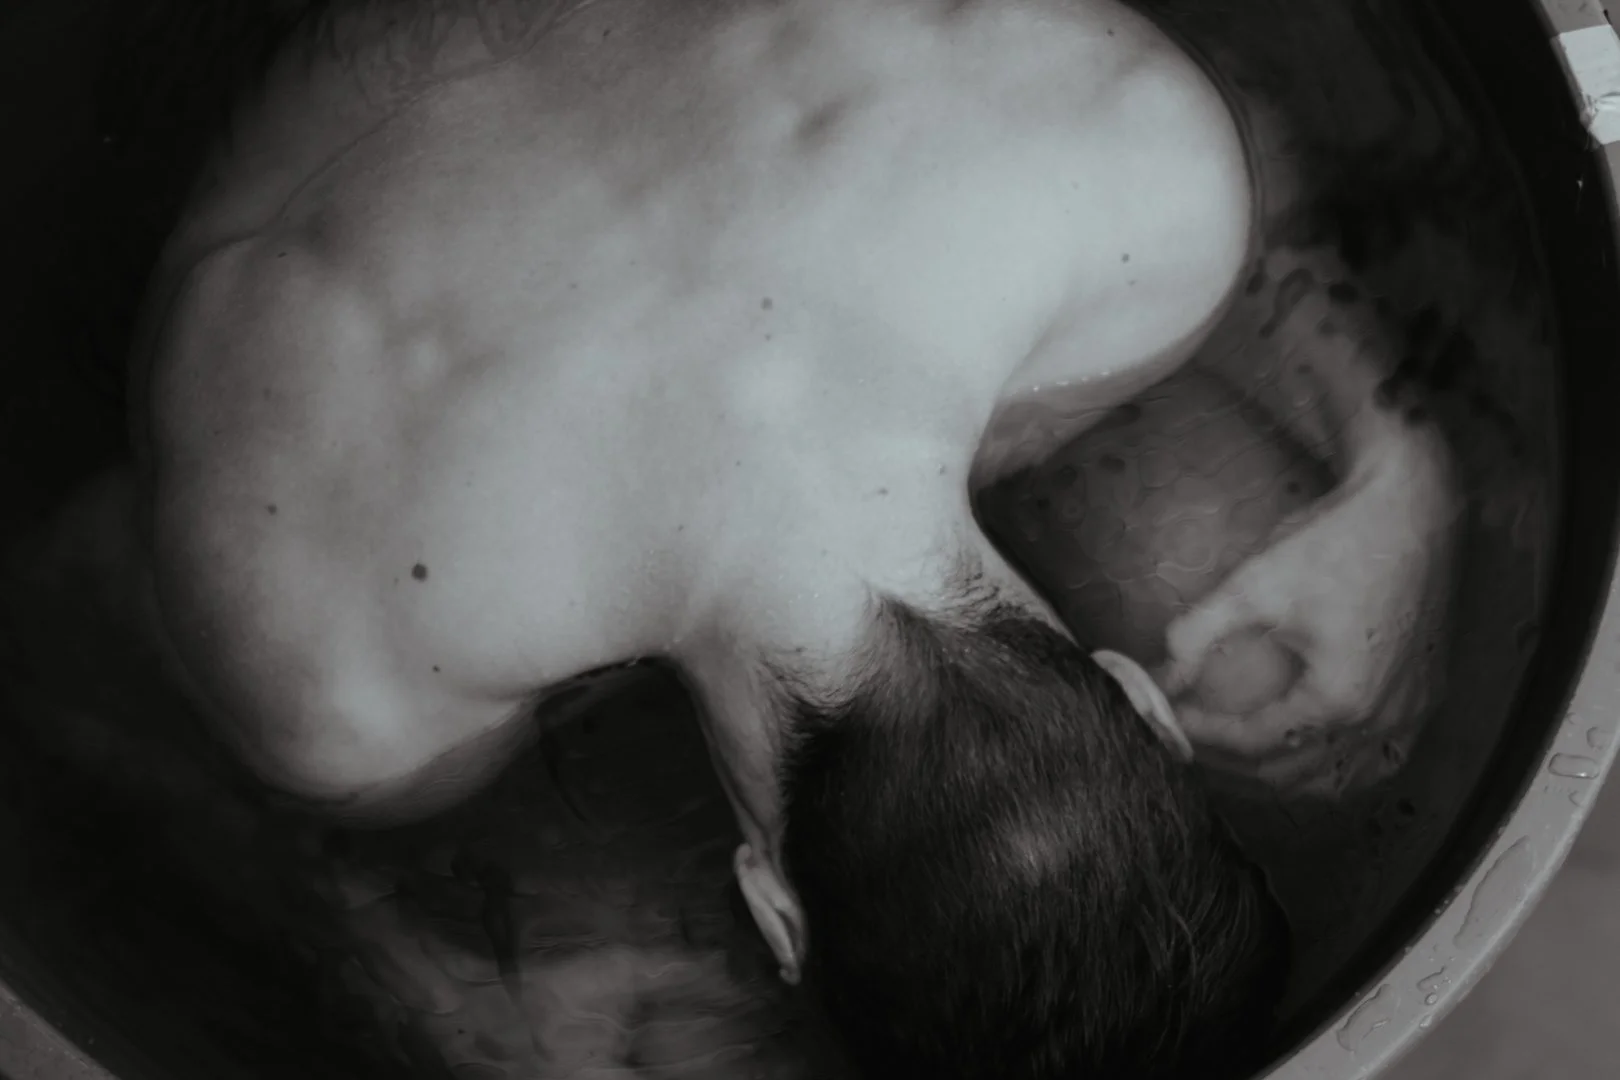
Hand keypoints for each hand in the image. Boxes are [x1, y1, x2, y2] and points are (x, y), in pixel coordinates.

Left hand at [1155, 426, 1461, 797]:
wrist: (1411, 509)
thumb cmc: (1336, 543)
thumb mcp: (1254, 584)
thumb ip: (1198, 633)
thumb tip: (1157, 671)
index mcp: (1341, 700)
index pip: (1254, 743)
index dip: (1204, 736)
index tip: (1170, 719)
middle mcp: (1383, 719)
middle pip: (1291, 774)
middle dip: (1233, 765)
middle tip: (1192, 738)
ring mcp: (1411, 713)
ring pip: (1337, 780)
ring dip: (1280, 774)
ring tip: (1234, 750)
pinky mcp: (1425, 697)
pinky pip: (1375, 758)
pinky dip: (1330, 764)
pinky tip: (1300, 745)